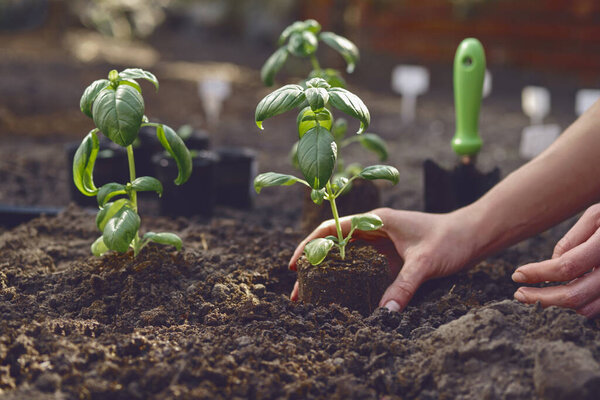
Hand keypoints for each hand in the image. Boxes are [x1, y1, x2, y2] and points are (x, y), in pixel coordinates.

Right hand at [288, 208, 477, 311]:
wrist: (475, 235)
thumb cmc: (450, 239)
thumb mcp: (425, 263)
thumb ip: (404, 286)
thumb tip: (383, 313)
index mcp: (376, 221)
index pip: (332, 229)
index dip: (309, 245)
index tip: (294, 265)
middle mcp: (375, 230)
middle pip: (334, 246)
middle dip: (313, 266)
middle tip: (297, 291)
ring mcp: (382, 243)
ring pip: (346, 258)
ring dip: (329, 274)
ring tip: (312, 296)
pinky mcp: (391, 256)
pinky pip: (363, 268)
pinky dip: (349, 280)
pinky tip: (342, 296)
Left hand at [512, 203, 599, 317]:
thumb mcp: (597, 216)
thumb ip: (572, 241)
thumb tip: (552, 265)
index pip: (566, 267)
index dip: (538, 274)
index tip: (516, 275)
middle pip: (575, 295)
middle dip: (542, 298)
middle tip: (520, 294)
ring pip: (588, 309)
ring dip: (561, 304)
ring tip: (541, 293)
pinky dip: (582, 306)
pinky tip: (567, 294)